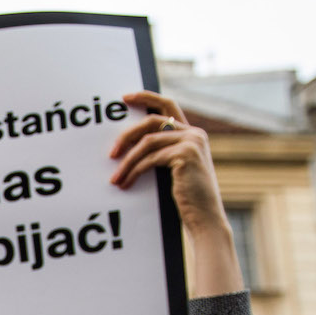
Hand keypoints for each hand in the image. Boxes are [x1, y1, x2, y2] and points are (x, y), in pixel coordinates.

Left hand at [109, 92, 226, 236]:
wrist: (205, 217)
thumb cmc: (187, 197)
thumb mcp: (174, 169)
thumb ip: (161, 152)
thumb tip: (129, 146)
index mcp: (192, 133)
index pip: (168, 105)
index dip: (146, 97)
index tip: (125, 98)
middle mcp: (194, 133)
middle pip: (151, 121)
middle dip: (127, 136)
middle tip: (110, 153)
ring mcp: (192, 142)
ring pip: (147, 142)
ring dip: (127, 161)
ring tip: (115, 178)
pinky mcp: (185, 155)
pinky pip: (150, 159)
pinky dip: (134, 171)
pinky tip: (126, 183)